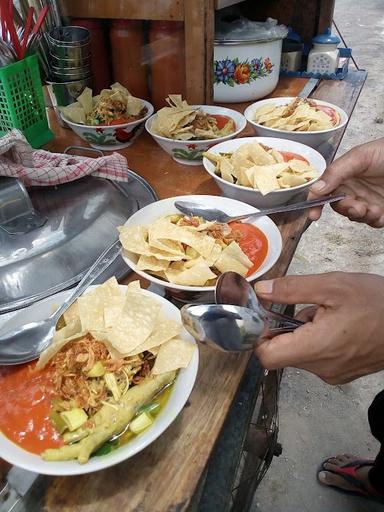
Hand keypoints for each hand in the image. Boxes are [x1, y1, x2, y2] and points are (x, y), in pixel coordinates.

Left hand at [254, 272, 383, 383]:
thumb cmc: (376, 303)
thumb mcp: (332, 285)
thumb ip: (292, 289)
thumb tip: (260, 291)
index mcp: (316, 348)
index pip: (266, 356)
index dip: (259, 335)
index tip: (266, 316)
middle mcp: (321, 368)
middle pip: (282, 353)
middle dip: (285, 329)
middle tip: (307, 307)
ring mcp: (332, 374)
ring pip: (299, 354)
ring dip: (302, 333)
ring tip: (327, 314)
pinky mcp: (342, 374)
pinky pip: (316, 359)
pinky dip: (316, 342)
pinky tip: (336, 326)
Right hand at [308, 138, 383, 226]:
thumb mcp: (361, 156)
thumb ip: (336, 172)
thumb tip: (316, 188)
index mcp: (344, 174)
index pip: (324, 191)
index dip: (316, 203)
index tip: (314, 214)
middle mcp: (354, 188)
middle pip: (338, 206)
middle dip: (345, 208)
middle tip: (356, 206)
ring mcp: (368, 200)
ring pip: (354, 216)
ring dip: (360, 215)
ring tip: (372, 209)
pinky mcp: (382, 210)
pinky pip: (372, 222)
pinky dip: (374, 220)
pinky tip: (380, 212)